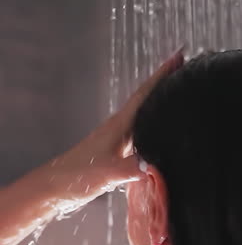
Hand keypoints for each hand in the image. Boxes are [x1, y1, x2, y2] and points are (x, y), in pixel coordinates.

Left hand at [53, 48, 183, 201]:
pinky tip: (157, 136)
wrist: (55, 188)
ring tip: (176, 98)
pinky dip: (152, 129)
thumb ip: (128, 169)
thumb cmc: (76, 176)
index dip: (161, 75)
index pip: (144, 95)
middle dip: (164, 85)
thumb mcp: (105, 173)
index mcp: (118, 127)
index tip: (178, 56)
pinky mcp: (114, 155)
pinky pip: (139, 136)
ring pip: (142, 118)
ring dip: (158, 106)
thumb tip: (152, 165)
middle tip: (184, 71)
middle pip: (145, 101)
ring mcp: (116, 142)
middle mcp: (118, 130)